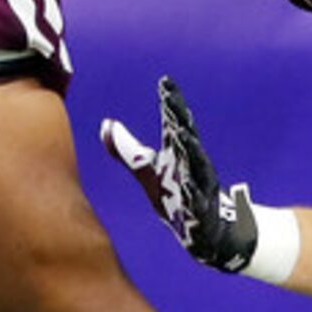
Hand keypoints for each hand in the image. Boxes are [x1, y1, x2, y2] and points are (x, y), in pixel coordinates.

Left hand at [100, 76, 258, 272]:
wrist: (205, 229)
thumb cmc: (174, 192)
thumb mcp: (147, 169)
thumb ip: (126, 147)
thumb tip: (105, 123)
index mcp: (179, 152)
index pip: (174, 122)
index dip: (170, 103)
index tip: (165, 82)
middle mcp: (193, 164)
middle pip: (186, 138)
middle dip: (179, 119)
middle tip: (171, 100)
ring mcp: (201, 186)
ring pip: (196, 165)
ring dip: (189, 149)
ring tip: (179, 132)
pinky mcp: (203, 211)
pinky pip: (198, 201)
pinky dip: (194, 193)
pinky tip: (189, 186)